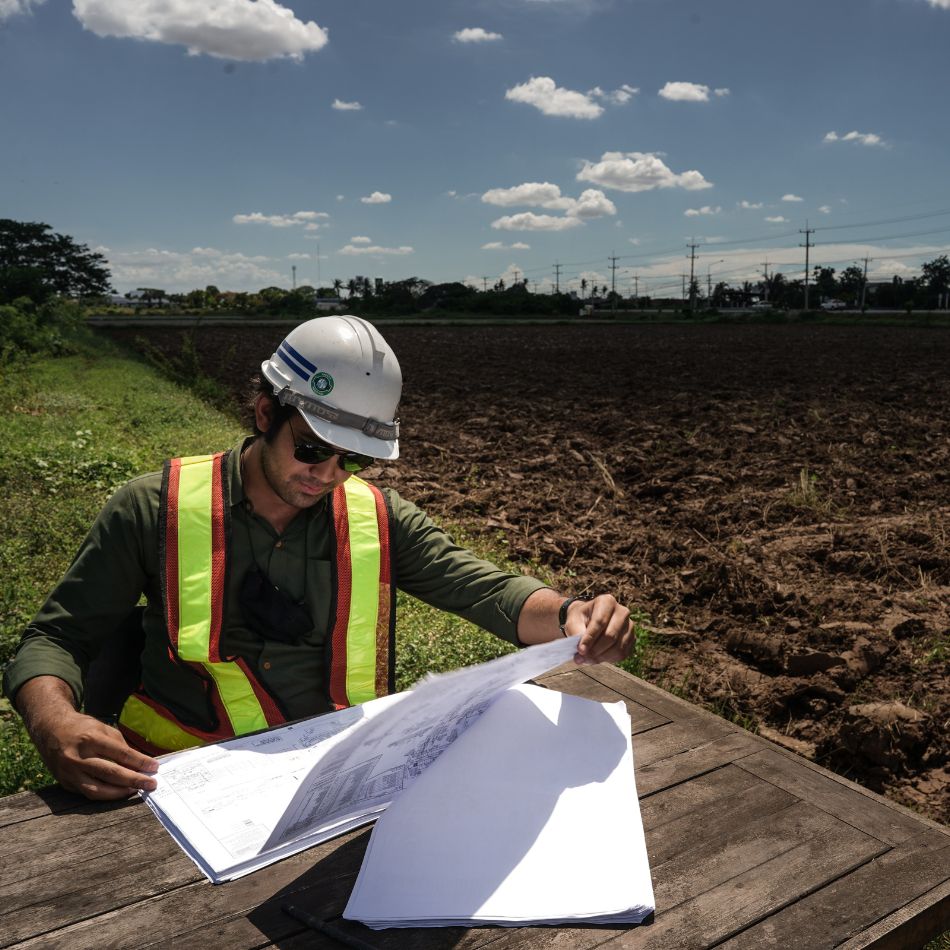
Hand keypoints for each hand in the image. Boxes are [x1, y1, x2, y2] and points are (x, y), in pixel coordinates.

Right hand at [17, 676, 158, 800]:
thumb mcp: (102, 728)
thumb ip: (119, 745)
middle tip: (151, 784)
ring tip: (136, 791)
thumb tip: (137, 764)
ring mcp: (69, 773)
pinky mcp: (65, 783)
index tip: (154, 767)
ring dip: (120, 793)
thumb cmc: (82, 728)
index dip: (139, 762)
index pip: (121, 754)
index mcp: (91, 739)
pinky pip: (87, 793)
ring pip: (97, 790)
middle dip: (134, 780)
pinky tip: (118, 792)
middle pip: (111, 773)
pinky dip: (105, 794)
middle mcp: (78, 757)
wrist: (50, 731)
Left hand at [564, 594, 633, 664]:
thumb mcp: (573, 621)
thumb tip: (582, 650)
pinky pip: (622, 654)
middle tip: (581, 657)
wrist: (589, 620)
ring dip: (600, 657)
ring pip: (617, 648)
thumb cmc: (580, 619)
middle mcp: (622, 612)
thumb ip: (576, 633)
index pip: (600, 622)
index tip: (580, 650)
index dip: (589, 638)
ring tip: (587, 658)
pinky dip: (608, 659)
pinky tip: (597, 657)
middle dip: (594, 650)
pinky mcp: (632, 639)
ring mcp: (629, 626)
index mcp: (607, 601)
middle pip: (610, 636)